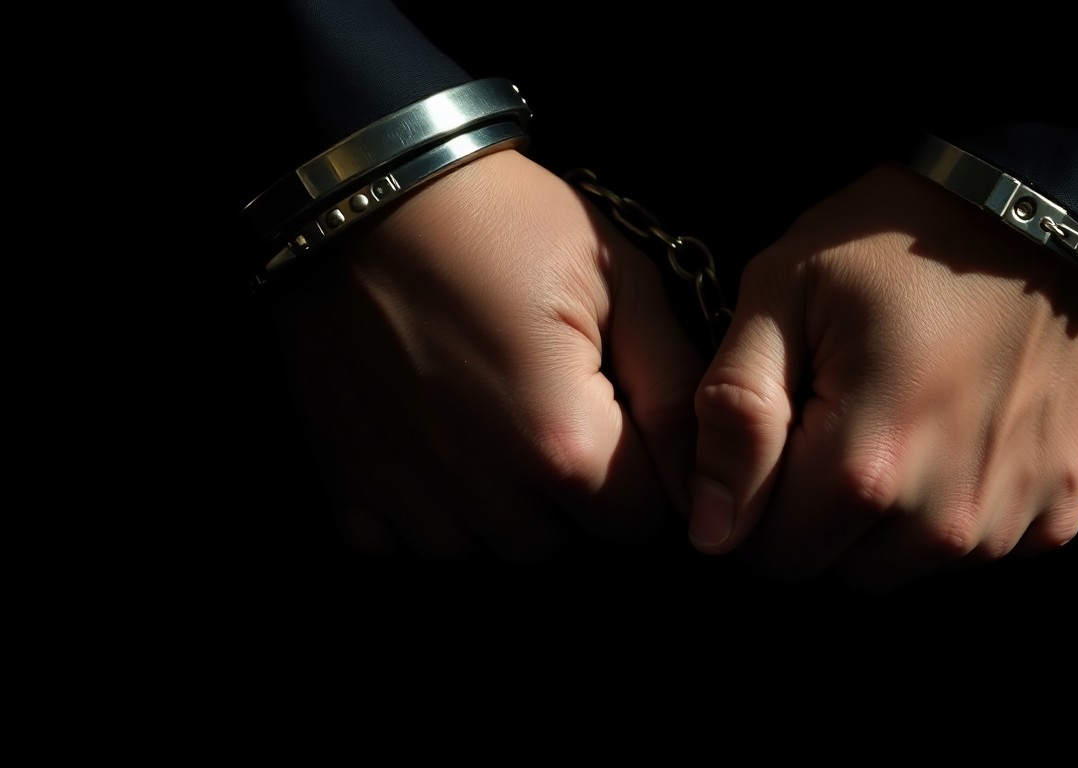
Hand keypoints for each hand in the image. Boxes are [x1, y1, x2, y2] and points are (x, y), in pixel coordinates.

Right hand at [269, 150, 703, 561]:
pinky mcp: (346, 482)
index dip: (644, 472)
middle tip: (552, 405)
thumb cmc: (506, 221)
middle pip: (561, 545)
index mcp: (561, 443)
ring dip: (500, 506)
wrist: (368, 184)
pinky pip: (403, 541)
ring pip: (483, 549)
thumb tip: (712, 476)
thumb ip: (675, 388)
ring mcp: (405, 493)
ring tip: (491, 416)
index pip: (640, 523)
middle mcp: (481, 490)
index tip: (620, 415)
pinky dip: (424, 506)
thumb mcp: (620, 282)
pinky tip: (431, 436)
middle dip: (572, 494)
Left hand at [689, 163, 1077, 590]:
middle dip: (815, 512)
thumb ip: (736, 413)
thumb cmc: (894, 241)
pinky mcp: (1058, 512)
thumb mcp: (782, 294)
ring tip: (898, 417)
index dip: (754, 495)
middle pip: (836, 570)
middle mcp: (944, 523)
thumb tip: (711, 530)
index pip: (767, 554)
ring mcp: (1012, 523)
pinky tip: (957, 429)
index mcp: (864, 471)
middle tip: (838, 415)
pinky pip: (978, 550)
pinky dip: (954, 506)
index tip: (780, 427)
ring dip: (885, 518)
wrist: (1038, 207)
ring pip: (904, 567)